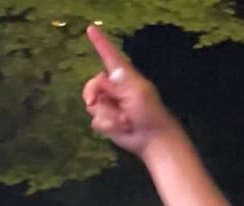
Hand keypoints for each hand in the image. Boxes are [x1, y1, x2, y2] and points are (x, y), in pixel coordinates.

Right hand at [83, 26, 179, 156]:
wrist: (152, 139)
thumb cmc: (150, 113)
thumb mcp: (139, 92)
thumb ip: (123, 80)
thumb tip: (111, 71)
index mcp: (125, 76)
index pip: (110, 56)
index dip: (100, 43)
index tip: (91, 29)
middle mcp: (115, 88)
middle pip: (92, 84)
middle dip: (94, 93)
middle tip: (105, 102)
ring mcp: (110, 104)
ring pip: (92, 103)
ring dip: (106, 114)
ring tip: (124, 120)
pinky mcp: (106, 120)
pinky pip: (95, 119)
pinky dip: (107, 125)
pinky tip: (121, 128)